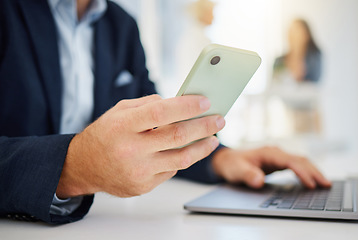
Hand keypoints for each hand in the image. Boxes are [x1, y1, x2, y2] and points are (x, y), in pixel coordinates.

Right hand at [56, 94, 224, 197]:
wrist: (84, 166)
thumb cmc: (105, 134)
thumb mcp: (119, 111)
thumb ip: (147, 105)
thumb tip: (179, 103)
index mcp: (123, 126)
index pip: (162, 112)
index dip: (187, 106)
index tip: (206, 101)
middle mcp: (130, 150)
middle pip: (177, 136)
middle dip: (204, 126)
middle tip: (219, 120)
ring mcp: (138, 171)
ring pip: (181, 158)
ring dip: (203, 147)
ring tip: (214, 138)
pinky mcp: (143, 186)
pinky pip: (172, 170)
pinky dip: (182, 158)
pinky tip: (188, 150)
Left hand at [212, 146, 330, 188]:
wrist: (227, 159)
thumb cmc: (232, 164)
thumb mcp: (236, 170)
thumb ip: (247, 175)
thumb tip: (259, 180)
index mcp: (268, 152)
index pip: (290, 161)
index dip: (302, 172)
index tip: (310, 184)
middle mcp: (275, 152)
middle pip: (300, 160)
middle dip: (313, 171)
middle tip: (326, 184)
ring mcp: (277, 156)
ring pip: (300, 161)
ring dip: (312, 171)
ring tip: (324, 183)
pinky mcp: (277, 162)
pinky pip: (296, 165)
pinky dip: (306, 171)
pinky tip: (311, 180)